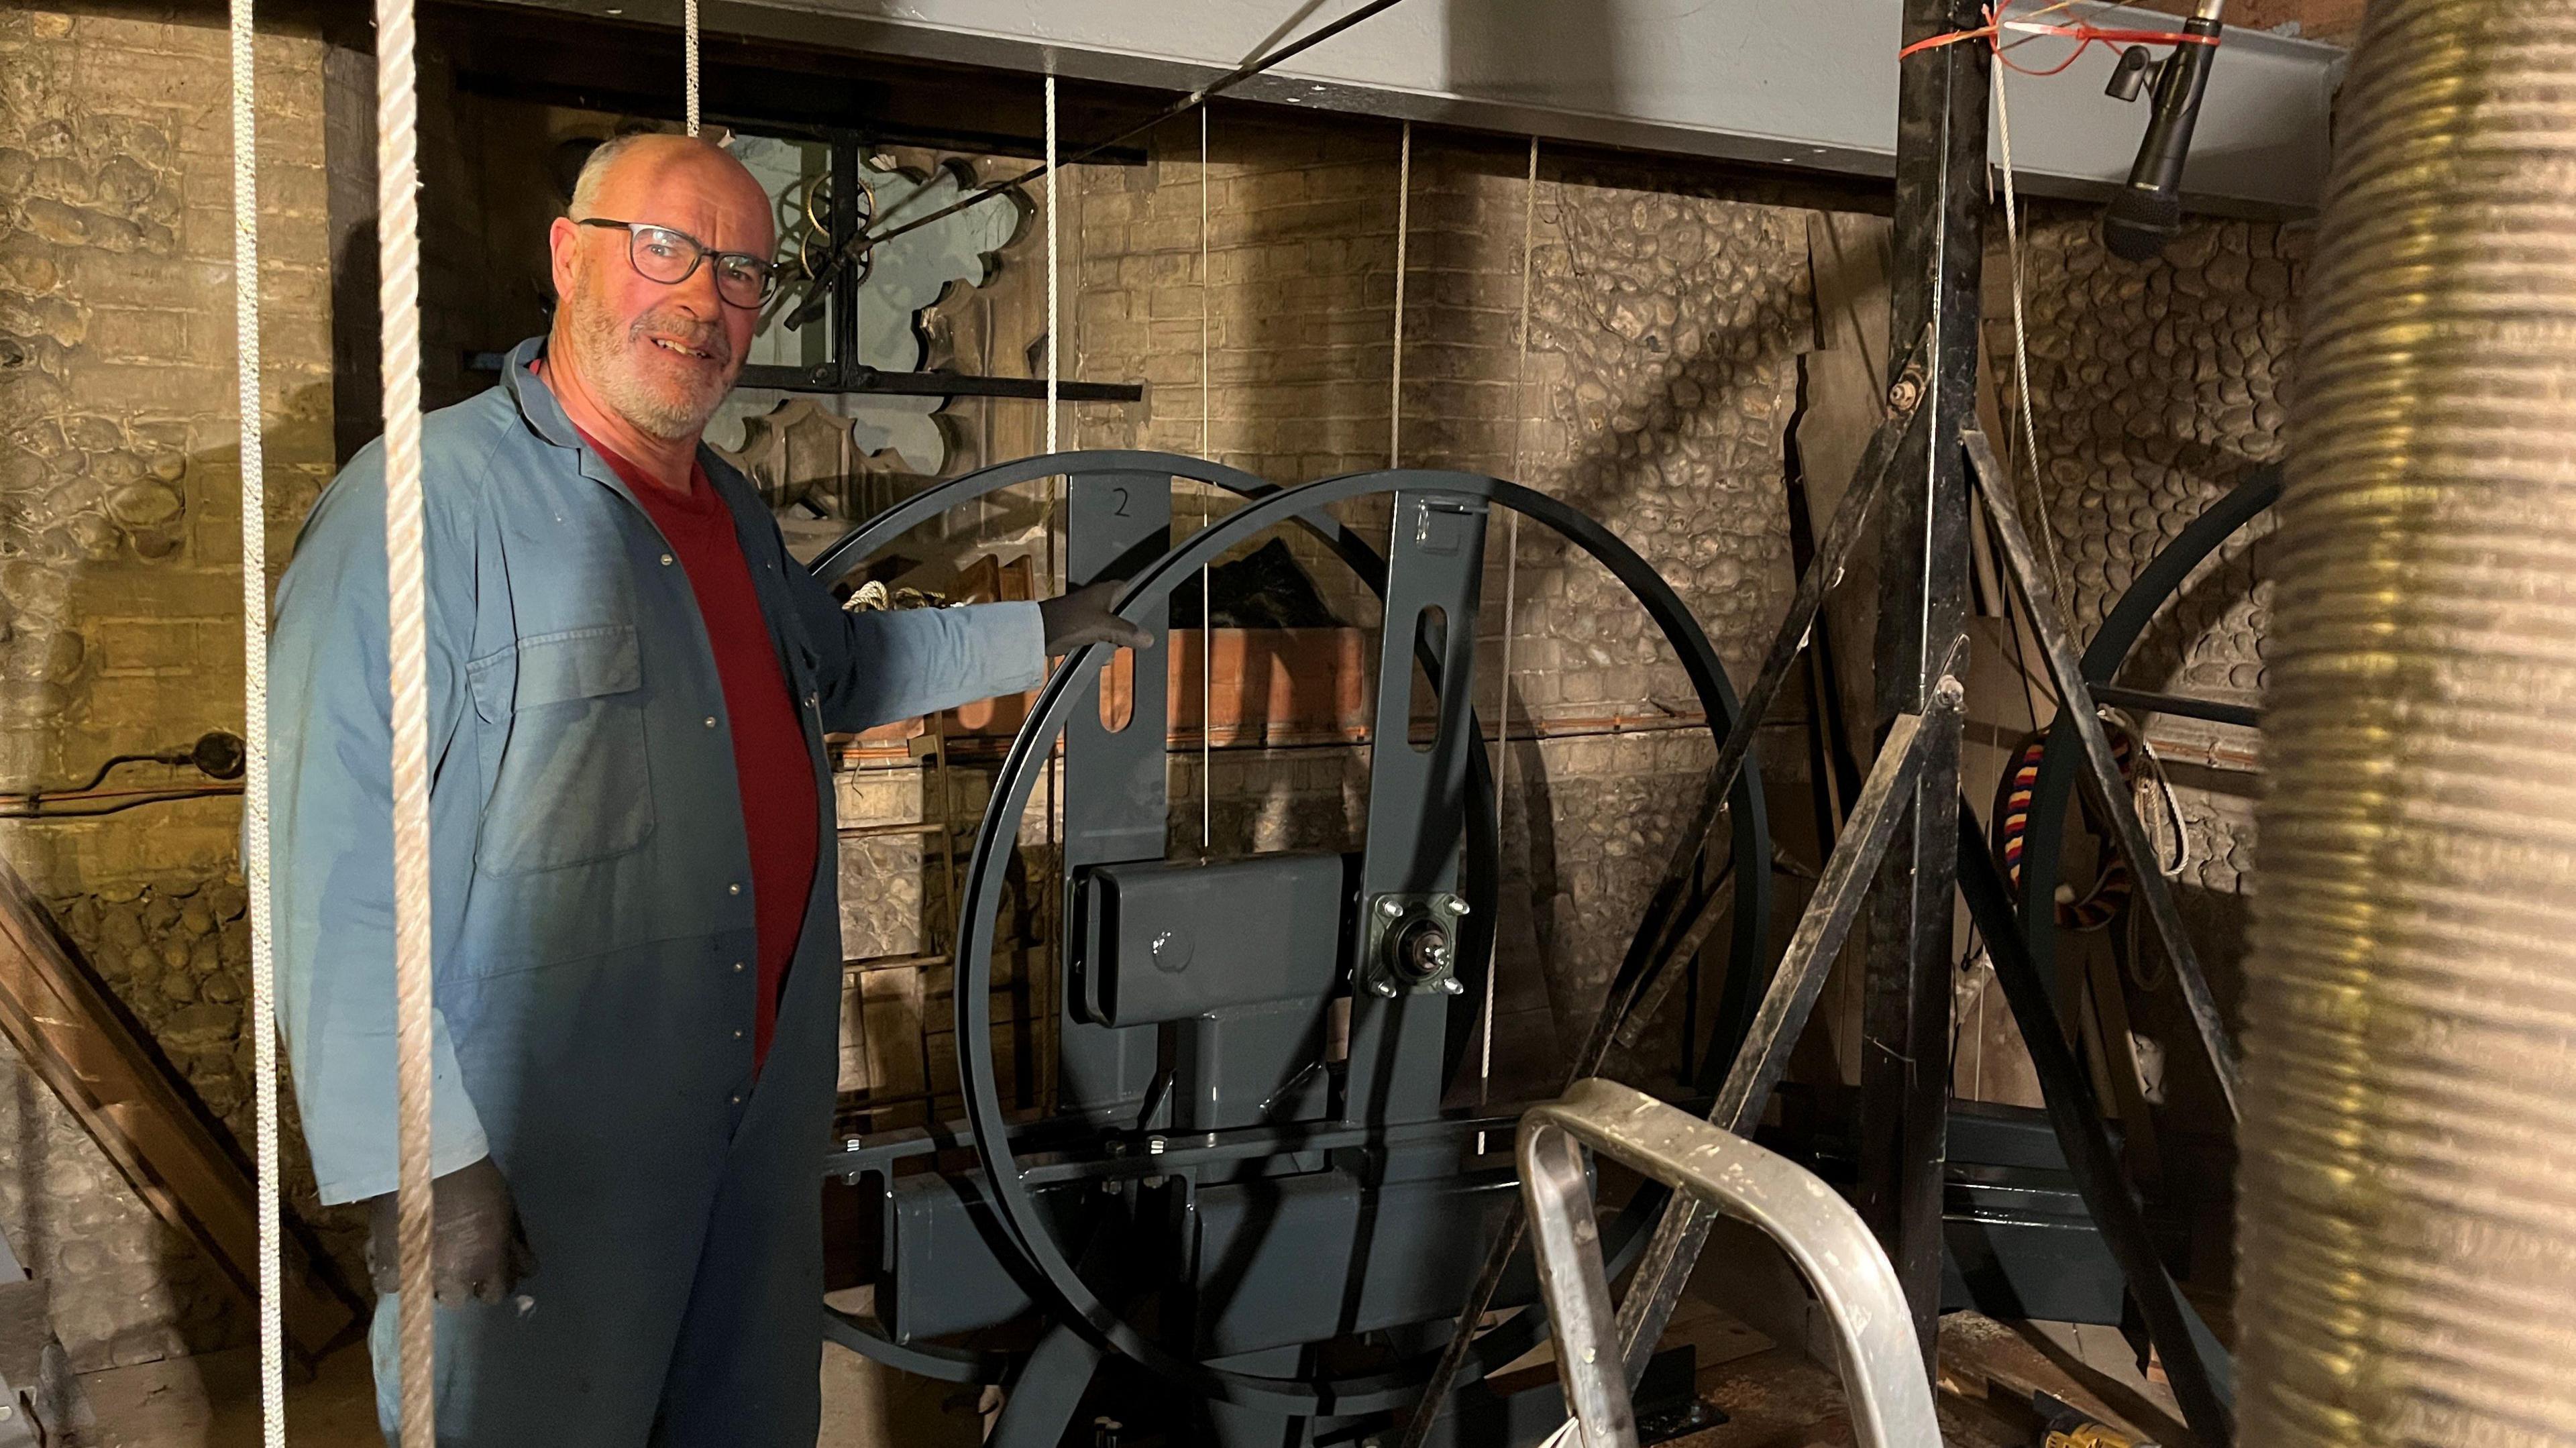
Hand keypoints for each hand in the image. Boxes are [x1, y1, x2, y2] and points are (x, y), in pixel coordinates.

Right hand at [363, 1156, 537, 1306]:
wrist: (430, 1160)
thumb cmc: (476, 1180)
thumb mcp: (508, 1211)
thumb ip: (513, 1244)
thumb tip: (524, 1266)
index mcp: (488, 1265)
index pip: (497, 1293)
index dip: (494, 1280)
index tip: (489, 1267)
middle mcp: (455, 1278)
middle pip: (460, 1298)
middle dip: (460, 1281)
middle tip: (455, 1259)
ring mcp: (420, 1275)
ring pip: (426, 1294)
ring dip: (429, 1280)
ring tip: (426, 1256)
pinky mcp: (388, 1266)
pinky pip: (391, 1284)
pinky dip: (395, 1272)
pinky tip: (399, 1254)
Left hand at [1038, 580, 1153, 652]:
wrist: (1039, 633)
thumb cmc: (1068, 622)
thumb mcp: (1104, 627)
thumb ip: (1127, 632)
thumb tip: (1148, 638)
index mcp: (1105, 590)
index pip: (1130, 589)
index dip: (1138, 601)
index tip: (1145, 615)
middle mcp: (1097, 598)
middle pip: (1123, 612)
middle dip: (1125, 628)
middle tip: (1124, 637)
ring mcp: (1088, 613)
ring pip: (1111, 627)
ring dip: (1111, 639)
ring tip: (1106, 645)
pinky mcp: (1080, 627)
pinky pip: (1098, 636)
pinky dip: (1099, 645)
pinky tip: (1096, 651)